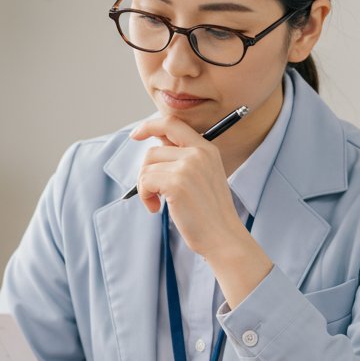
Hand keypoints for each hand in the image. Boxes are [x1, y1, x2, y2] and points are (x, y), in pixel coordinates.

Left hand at [130, 115, 245, 258]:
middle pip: (154, 149)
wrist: (222, 237)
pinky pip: (145, 181)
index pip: (173, 123)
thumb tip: (155, 146)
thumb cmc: (209, 213)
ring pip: (147, 166)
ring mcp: (188, 166)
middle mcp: (198, 153)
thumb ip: (183, 158)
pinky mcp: (176, 182)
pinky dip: (145, 196)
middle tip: (150, 189)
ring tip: (158, 203)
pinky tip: (157, 208)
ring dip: (146, 187)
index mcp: (207, 149)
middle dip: (145, 170)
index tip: (137, 134)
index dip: (150, 125)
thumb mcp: (202, 176)